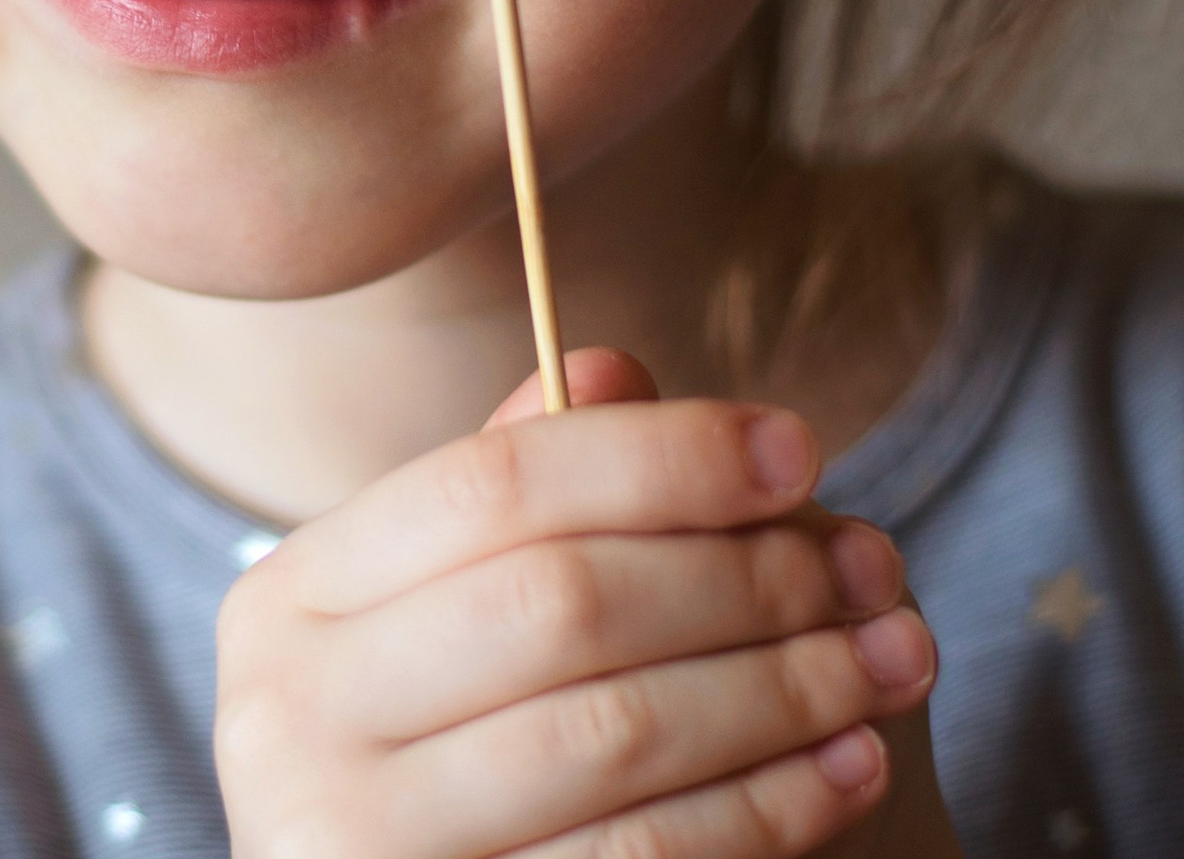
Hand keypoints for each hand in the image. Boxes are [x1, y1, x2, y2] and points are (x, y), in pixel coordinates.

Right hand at [214, 351, 937, 858]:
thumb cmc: (444, 747)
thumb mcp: (449, 613)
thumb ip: (518, 500)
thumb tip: (608, 372)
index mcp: (290, 598)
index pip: (490, 485)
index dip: (658, 457)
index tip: (797, 446)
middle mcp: (291, 713)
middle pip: (559, 602)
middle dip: (743, 576)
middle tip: (869, 568)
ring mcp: (352, 837)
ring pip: (613, 731)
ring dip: (784, 688)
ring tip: (893, 656)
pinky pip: (638, 858)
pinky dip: (765, 806)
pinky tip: (852, 764)